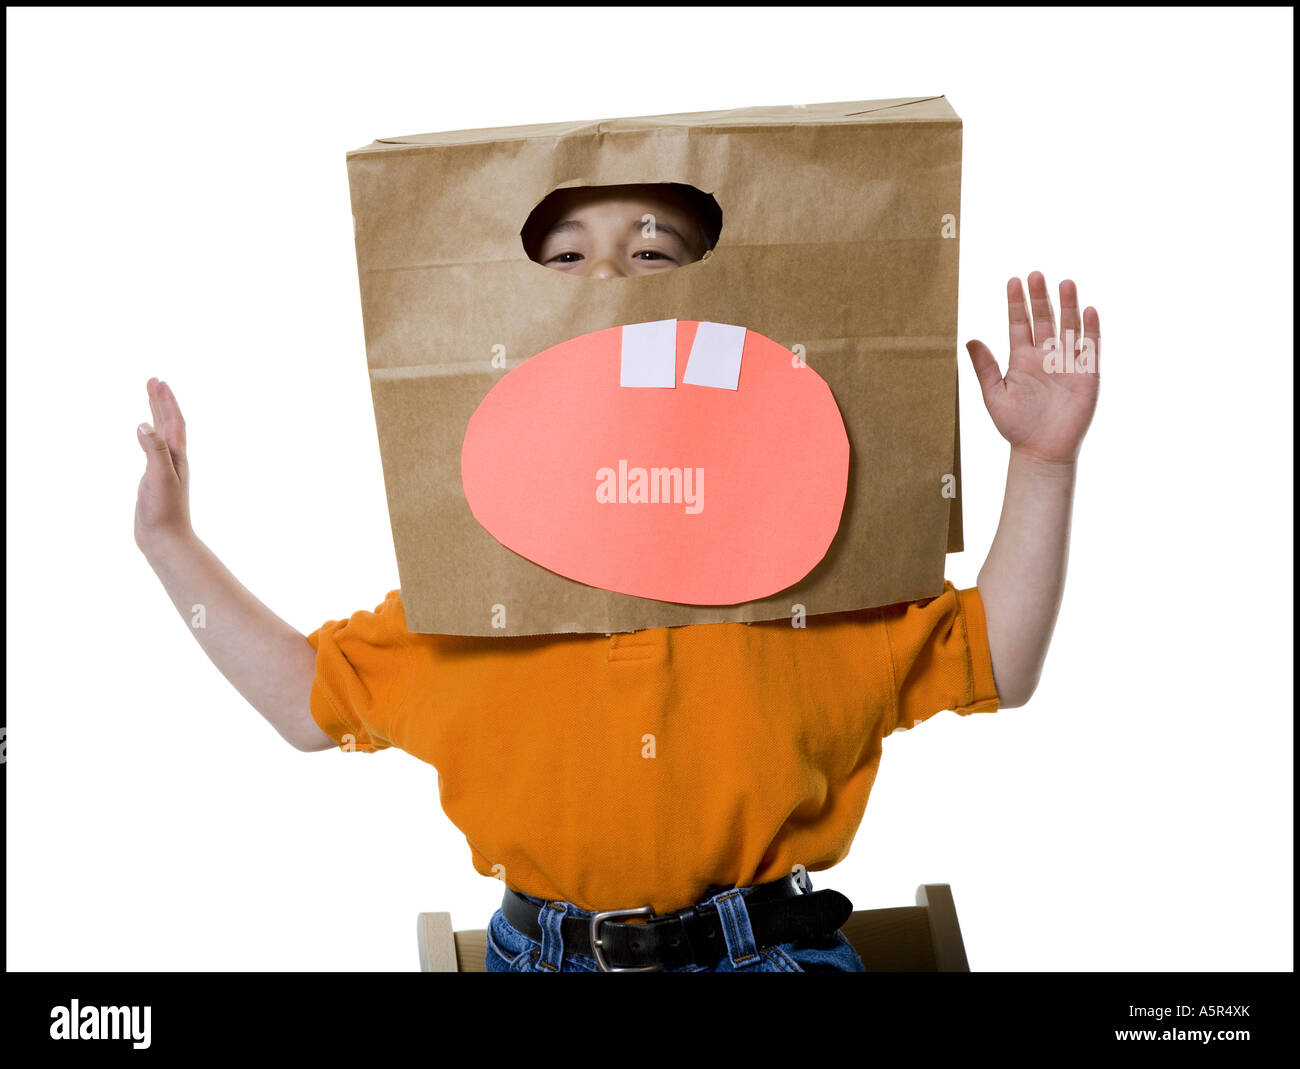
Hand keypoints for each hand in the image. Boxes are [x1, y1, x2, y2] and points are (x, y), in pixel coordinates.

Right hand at [135, 377, 192, 549]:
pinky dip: (148, 436)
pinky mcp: (154, 480)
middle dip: (161, 401)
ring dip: (156, 415)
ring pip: (161, 435)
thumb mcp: (159, 478)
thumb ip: (154, 451)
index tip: (157, 381)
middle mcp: (173, 460)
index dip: (166, 401)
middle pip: (169, 424)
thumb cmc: (164, 512)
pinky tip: (144, 434)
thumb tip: (144, 424)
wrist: (165, 540)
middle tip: (153, 381)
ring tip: (150, 397)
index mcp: (177, 457)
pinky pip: (152, 450)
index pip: (173, 422)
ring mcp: (164, 469)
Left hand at [965, 272, 1099, 464]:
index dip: (1016, 303)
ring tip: (1064, 283)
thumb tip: (970, 339)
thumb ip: (985, 367)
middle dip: (1040, 298)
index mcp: (1021, 359)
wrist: (1041, 451)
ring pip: (1068, 328)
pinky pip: (1090, 347)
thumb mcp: (994, 394)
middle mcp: (1045, 356)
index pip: (1019, 324)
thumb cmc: (1015, 426)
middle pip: (1043, 320)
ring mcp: (1066, 363)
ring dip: (1067, 306)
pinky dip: (1090, 329)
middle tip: (1035, 274)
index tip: (1013, 281)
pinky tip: (1088, 311)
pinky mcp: (1086, 375)